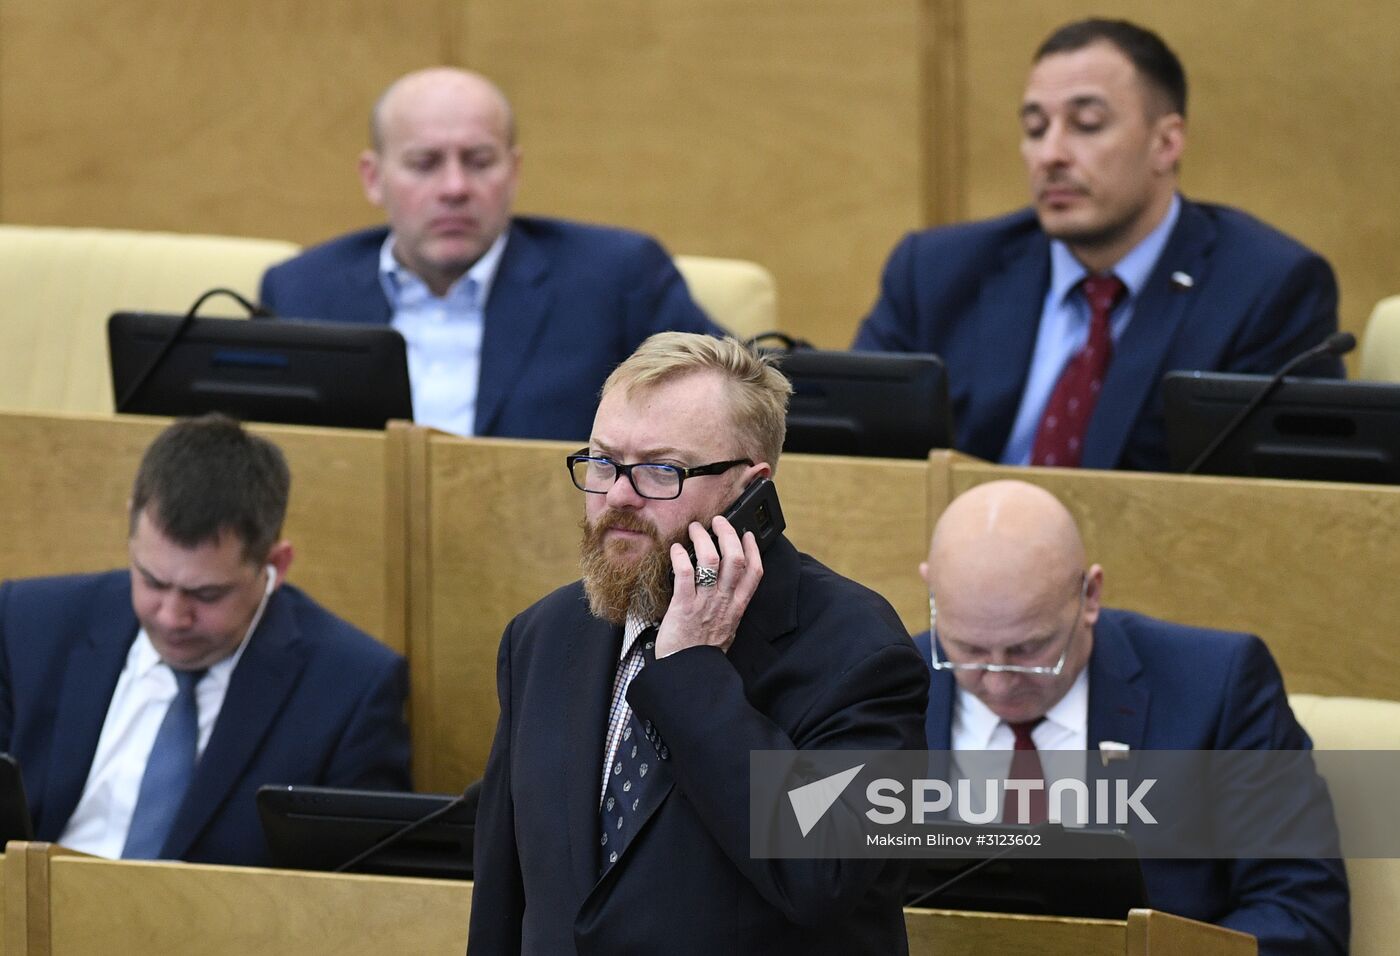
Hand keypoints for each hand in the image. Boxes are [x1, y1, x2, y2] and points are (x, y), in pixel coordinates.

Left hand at [655, 515, 763, 657]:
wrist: (687, 673)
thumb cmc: (701, 652)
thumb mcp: (726, 628)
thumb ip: (728, 608)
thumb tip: (726, 590)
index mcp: (736, 607)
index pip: (754, 573)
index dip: (754, 549)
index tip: (748, 534)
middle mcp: (724, 602)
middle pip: (735, 559)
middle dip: (728, 534)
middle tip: (718, 522)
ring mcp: (704, 603)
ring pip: (711, 561)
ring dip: (703, 539)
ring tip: (695, 530)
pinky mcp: (683, 606)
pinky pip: (685, 573)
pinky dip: (681, 556)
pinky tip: (677, 549)